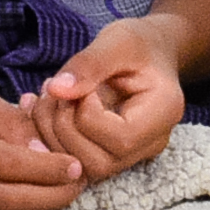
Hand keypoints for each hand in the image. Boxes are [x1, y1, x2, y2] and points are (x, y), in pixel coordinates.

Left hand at [20, 19, 186, 183]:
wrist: (150, 53)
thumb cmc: (139, 43)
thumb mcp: (118, 41)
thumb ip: (89, 64)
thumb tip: (56, 90)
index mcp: (163, 114)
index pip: (121, 138)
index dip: (86, 114)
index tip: (80, 84)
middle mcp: (151, 143)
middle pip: (100, 162)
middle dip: (63, 127)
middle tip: (52, 90)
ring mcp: (132, 155)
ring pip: (83, 168)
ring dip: (52, 133)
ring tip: (47, 96)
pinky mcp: (111, 156)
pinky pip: (76, 161)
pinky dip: (52, 138)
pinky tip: (46, 107)